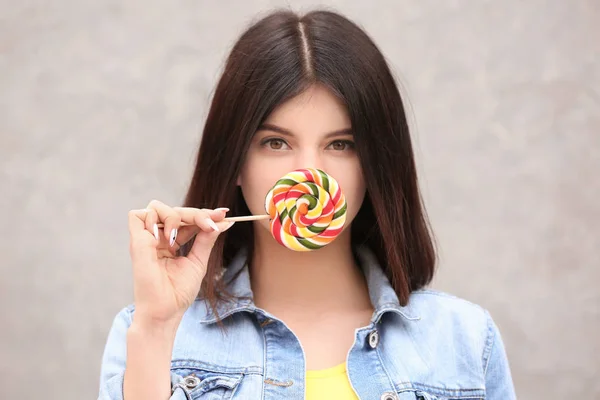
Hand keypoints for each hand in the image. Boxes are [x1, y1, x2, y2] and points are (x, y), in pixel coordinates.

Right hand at [127, 200, 233, 327]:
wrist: (166, 311)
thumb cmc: (179, 292)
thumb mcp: (198, 261)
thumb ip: (207, 239)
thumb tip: (224, 220)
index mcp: (171, 242)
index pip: (187, 218)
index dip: (204, 214)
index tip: (223, 215)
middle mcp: (158, 238)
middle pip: (174, 210)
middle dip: (196, 213)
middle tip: (211, 223)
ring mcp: (146, 239)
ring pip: (156, 207)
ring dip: (174, 216)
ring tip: (179, 238)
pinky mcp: (136, 243)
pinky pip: (137, 215)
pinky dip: (152, 218)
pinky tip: (166, 237)